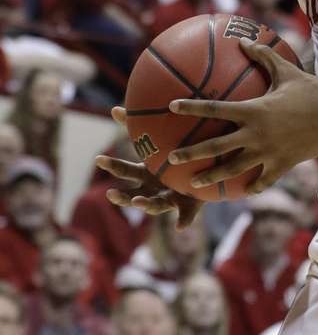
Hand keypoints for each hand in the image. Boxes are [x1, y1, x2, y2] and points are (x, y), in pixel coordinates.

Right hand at [97, 107, 202, 228]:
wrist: (201, 173)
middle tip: (112, 193)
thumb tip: (115, 108)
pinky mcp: (187, 205)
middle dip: (122, 196)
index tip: (99, 158)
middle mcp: (154, 190)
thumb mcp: (158, 142)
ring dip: (146, 205)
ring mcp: (169, 199)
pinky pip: (186, 214)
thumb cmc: (174, 157)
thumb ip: (138, 127)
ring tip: (141, 202)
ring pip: (154, 206)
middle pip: (133, 194)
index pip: (125, 170)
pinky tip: (180, 226)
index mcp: (147, 174)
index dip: (113, 166)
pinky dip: (183, 220)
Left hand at [165, 39, 317, 194]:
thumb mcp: (288, 71)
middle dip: (191, 153)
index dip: (192, 107)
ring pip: (234, 168)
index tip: (171, 106)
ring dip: (211, 176)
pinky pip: (263, 180)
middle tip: (170, 158)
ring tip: (193, 184)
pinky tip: (242, 192)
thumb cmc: (313, 90)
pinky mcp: (283, 164)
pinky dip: (251, 187)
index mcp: (255, 110)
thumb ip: (264, 56)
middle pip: (217, 146)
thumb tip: (244, 39)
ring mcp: (269, 152)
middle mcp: (257, 134)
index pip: (215, 109)